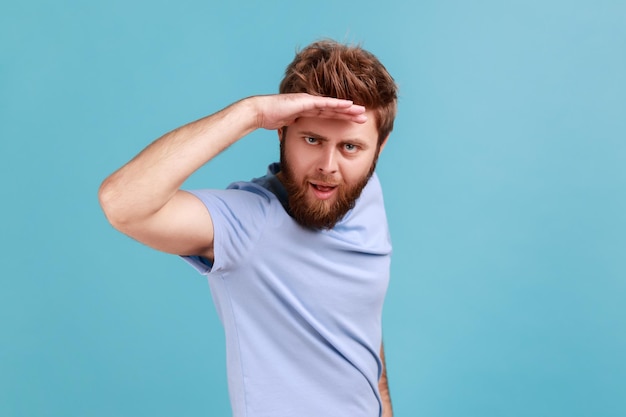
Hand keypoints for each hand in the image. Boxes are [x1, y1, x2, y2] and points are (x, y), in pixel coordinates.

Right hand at [250, 93, 366, 130]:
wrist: (260, 112)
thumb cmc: (270, 118)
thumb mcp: (288, 125)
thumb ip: (296, 126)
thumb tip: (300, 134)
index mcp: (308, 110)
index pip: (329, 114)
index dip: (342, 117)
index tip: (354, 121)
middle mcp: (310, 104)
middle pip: (335, 109)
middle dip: (350, 113)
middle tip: (364, 116)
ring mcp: (308, 101)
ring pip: (333, 105)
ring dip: (348, 109)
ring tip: (362, 111)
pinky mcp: (305, 101)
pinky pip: (324, 103)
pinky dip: (337, 104)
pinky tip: (348, 105)